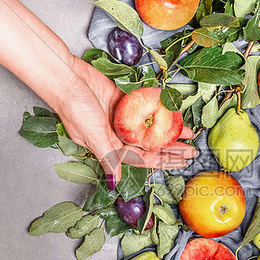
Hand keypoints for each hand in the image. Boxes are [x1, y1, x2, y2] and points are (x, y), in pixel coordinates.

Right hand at [54, 57, 197, 185]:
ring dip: (169, 130)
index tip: (181, 162)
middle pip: (150, 145)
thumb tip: (115, 182)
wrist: (66, 78)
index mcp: (109, 147)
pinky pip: (146, 108)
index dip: (163, 162)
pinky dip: (159, 111)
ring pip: (150, 127)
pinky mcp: (124, 100)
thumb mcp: (93, 136)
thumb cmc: (74, 108)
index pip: (142, 158)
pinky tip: (173, 113)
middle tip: (193, 151)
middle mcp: (117, 134)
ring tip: (188, 133)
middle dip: (172, 149)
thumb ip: (107, 157)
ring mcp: (122, 117)